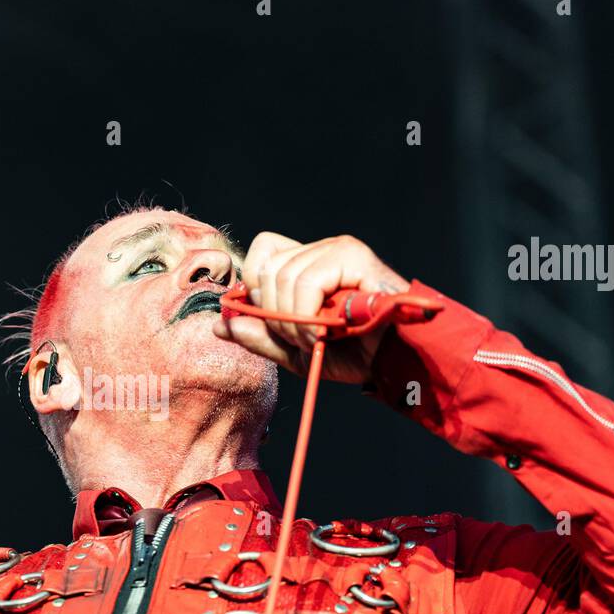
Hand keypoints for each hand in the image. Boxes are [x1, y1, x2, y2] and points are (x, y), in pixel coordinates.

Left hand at [213, 232, 410, 382]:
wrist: (395, 364)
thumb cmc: (355, 355)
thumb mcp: (294, 352)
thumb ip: (258, 336)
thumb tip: (219, 322)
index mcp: (306, 265)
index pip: (261, 253)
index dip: (255, 286)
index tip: (271, 320)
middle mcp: (320, 251)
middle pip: (267, 268)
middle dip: (274, 316)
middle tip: (301, 340)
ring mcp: (338, 250)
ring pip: (283, 277)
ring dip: (294, 322)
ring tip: (317, 340)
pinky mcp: (355, 257)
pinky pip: (308, 281)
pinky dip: (307, 316)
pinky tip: (323, 333)